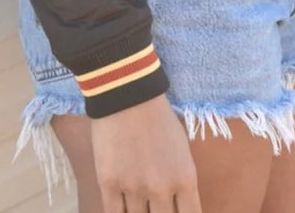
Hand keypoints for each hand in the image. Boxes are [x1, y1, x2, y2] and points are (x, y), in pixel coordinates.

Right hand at [90, 93, 201, 212]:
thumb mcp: (182, 149)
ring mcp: (134, 188)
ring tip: (139, 207)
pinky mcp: (109, 184)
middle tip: (155, 207)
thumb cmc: (159, 116)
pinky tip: (121, 210)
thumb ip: (181, 181)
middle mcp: (162, 188)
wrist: (127, 92)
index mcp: (185, 178)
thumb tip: (176, 204)